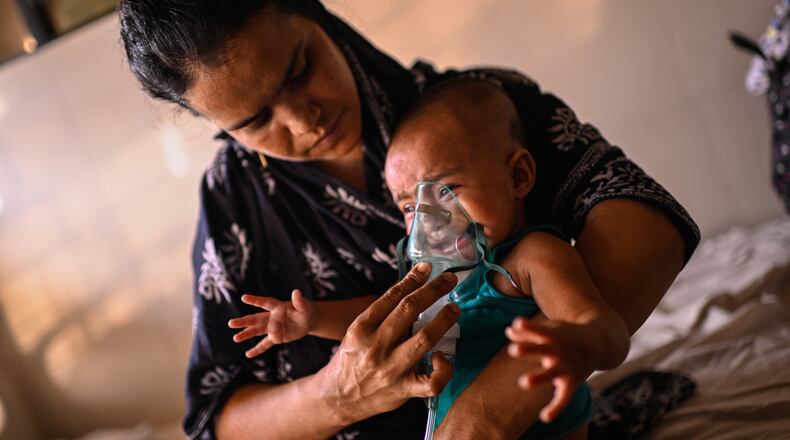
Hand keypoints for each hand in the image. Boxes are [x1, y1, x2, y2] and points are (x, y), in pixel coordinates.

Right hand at [228, 289, 315, 357]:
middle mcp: (271, 317)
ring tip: (236, 338)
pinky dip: (257, 349)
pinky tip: (248, 354)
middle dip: (244, 322)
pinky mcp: (276, 337)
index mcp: (277, 307)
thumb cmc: (305, 310)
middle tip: (231, 323)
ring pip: (257, 331)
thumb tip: (296, 292)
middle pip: (255, 319)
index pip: (264, 303)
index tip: (244, 297)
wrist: (307, 321)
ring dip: (246, 334)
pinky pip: (265, 344)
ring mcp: (272, 328)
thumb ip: (298, 301)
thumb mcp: (303, 306)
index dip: (255, 300)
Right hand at [319, 263, 460, 424]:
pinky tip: (442, 357)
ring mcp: (391, 369)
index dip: (413, 279)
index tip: (427, 268)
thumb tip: (412, 290)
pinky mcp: (404, 390)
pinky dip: (443, 368)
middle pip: (409, 309)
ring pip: (424, 338)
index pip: (391, 296)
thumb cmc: (351, 359)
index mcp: (361, 328)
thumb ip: (382, 315)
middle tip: (449, 279)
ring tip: (454, 308)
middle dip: (433, 290)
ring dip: (443, 319)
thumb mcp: (357, 332)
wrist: (337, 398)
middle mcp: (375, 346)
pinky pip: (432, 381)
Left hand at [505, 317, 596, 422]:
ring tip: (523, 382)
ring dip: (538, 378)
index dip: (528, 327)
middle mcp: (560, 352)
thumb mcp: (551, 329)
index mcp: (553, 336)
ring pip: (550, 374)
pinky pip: (564, 398)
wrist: (599, 343)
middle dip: (528, 350)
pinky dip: (556, 408)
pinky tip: (544, 417)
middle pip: (542, 350)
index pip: (540, 330)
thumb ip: (528, 331)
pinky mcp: (571, 383)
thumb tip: (508, 331)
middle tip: (513, 350)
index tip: (518, 323)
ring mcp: (566, 368)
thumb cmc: (566, 335)